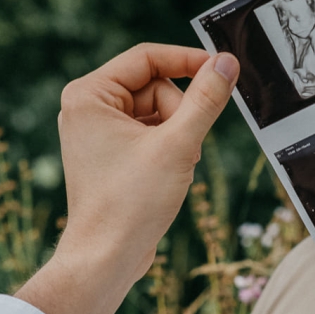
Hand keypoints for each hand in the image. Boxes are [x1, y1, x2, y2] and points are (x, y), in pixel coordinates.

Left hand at [55, 44, 238, 282]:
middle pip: (155, 87)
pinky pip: (150, 133)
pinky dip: (168, 149)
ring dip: (178, 134)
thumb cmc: (132, 202)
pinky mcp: (110, 153)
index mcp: (89, 95)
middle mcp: (87, 108)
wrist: (107, 255)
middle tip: (185, 147)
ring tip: (175, 166)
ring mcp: (97, 132)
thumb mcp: (179, 144)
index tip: (224, 70)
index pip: (147, 58)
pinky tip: (168, 175)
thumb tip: (227, 63)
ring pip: (157, 112)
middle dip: (180, 114)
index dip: (189, 61)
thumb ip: (206, 100)